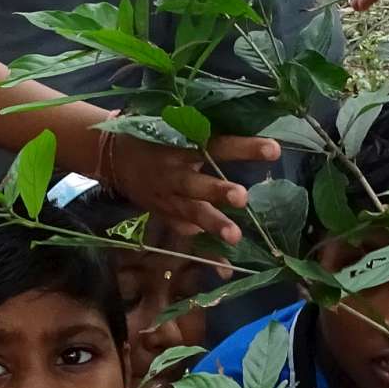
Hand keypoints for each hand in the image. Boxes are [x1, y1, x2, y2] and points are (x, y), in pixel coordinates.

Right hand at [94, 125, 280, 244]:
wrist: (114, 157)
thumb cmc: (153, 134)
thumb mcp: (172, 124)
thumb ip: (200, 129)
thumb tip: (247, 120)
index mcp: (179, 146)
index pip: (216, 145)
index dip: (244, 148)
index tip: (274, 150)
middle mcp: (174, 174)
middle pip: (198, 184)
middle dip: (219, 192)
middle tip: (242, 198)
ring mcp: (168, 198)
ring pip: (191, 212)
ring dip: (214, 225)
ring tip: (235, 238)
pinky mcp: (166, 215)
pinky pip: (187, 234)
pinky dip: (205, 254)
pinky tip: (224, 268)